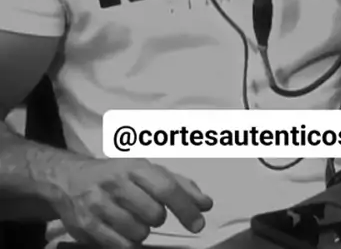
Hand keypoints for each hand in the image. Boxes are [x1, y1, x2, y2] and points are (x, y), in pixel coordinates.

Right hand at [52, 157, 212, 248]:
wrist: (68, 179)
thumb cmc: (115, 174)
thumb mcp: (145, 170)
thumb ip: (178, 184)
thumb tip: (205, 203)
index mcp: (134, 165)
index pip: (166, 187)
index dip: (185, 207)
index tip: (198, 223)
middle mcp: (116, 182)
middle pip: (154, 215)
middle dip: (156, 218)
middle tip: (146, 210)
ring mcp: (99, 205)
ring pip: (139, 233)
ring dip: (141, 231)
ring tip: (130, 218)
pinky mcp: (87, 226)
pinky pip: (121, 246)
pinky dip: (127, 243)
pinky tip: (120, 230)